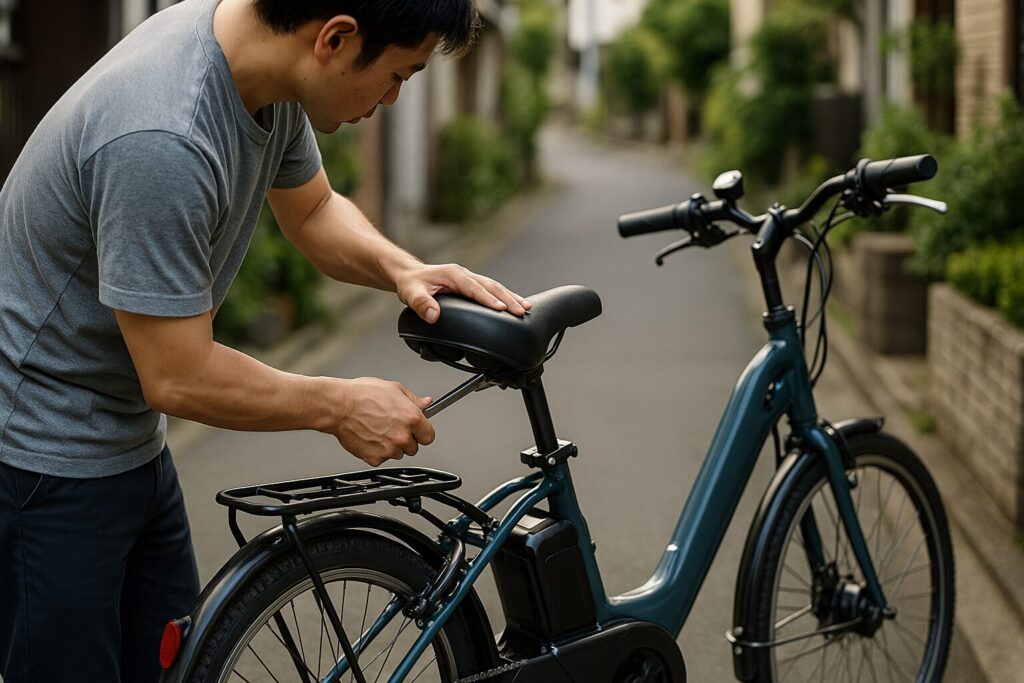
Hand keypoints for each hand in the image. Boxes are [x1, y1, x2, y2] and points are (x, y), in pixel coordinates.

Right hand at [329, 378, 434, 466]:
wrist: (339, 406)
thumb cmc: (362, 395)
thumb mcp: (394, 389)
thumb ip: (414, 400)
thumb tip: (426, 403)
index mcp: (412, 418)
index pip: (429, 436)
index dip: (422, 433)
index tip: (417, 431)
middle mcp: (403, 436)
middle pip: (414, 447)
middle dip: (406, 439)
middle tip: (391, 427)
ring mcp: (389, 449)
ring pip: (398, 454)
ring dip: (392, 446)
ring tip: (378, 430)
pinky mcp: (375, 458)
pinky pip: (382, 459)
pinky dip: (377, 452)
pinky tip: (369, 437)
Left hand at [393, 263, 531, 322]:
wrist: (410, 275)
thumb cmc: (411, 284)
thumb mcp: (411, 294)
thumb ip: (421, 304)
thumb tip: (433, 315)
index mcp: (454, 275)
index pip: (475, 288)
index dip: (488, 298)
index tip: (502, 308)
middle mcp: (465, 274)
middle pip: (491, 286)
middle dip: (508, 298)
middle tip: (523, 311)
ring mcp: (469, 279)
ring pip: (495, 287)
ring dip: (511, 297)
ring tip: (526, 309)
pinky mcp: (471, 285)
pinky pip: (491, 290)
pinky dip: (505, 297)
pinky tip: (514, 305)